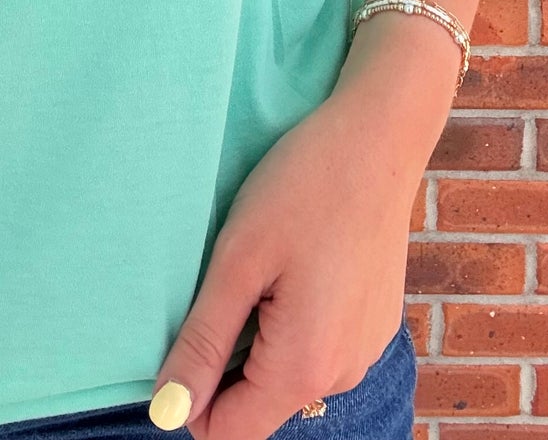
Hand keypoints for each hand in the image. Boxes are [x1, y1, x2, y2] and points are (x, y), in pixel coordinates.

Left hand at [151, 21, 453, 439]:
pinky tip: (295, 260)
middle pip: (258, 404)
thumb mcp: (238, 259)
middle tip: (225, 282)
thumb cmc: (303, 186)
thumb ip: (203, 342)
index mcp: (304, 368)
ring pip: (287, 374)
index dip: (190, 394)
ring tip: (262, 265)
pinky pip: (318, 346)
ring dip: (258, 335)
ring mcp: (365, 349)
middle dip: (226, 359)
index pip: (228, 433)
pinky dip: (292, 319)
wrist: (381, 137)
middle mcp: (342, 374)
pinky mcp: (374, 323)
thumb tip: (167, 412)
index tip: (186, 327)